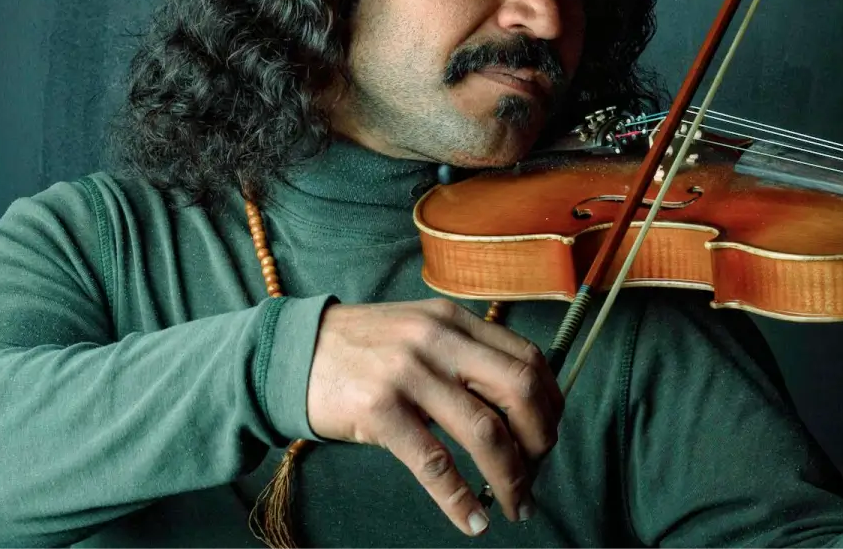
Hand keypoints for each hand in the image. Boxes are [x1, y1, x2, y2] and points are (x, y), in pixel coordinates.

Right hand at [306, 298, 561, 535]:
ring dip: (512, 478)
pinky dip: (461, 500)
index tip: (549, 436)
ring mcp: (407, 374)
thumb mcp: (419, 330)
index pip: (528, 359)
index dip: (551, 404)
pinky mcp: (378, 410)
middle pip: (519, 391)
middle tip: (538, 474)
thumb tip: (522, 403)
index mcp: (453, 320)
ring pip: (485, 432)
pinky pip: (435, 464)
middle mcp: (437, 340)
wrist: (291, 353)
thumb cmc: (362, 348)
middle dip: (541, 441)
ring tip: (517, 506)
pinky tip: (473, 522)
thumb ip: (464, 352)